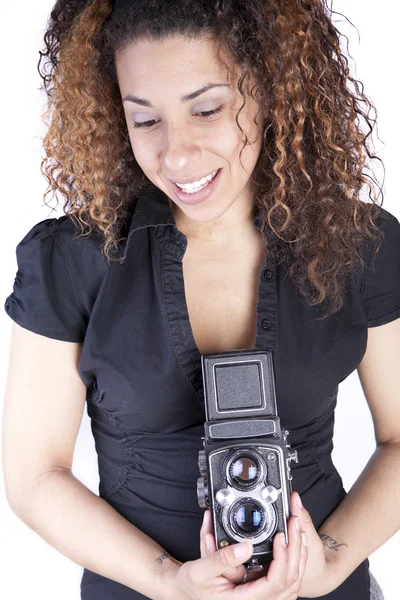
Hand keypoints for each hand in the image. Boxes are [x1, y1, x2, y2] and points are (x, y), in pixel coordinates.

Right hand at [200, 491, 337, 597]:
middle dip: (296, 548)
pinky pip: (286, 582)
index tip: (280, 536)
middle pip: (290, 580)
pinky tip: (293, 545)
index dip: (282, 558)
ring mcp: (260, 599)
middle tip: (294, 523)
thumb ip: (222, 558)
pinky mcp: (260, 592)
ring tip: (298, 530)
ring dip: (299, 554)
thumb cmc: (191, 584)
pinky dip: (293, 561)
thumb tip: (246, 546)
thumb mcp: (200, 569)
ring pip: (292, 582)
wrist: (185, 592)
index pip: (275, 582)